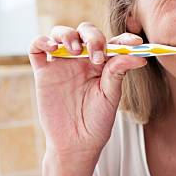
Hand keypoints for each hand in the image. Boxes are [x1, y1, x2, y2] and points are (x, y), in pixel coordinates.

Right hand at [29, 22, 146, 160]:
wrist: (76, 143)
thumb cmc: (97, 121)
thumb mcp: (111, 96)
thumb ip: (118, 72)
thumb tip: (138, 56)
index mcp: (103, 64)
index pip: (113, 43)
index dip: (124, 38)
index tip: (135, 42)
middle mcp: (83, 60)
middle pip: (86, 32)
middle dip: (93, 36)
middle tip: (97, 54)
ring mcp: (62, 64)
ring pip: (61, 34)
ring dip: (68, 35)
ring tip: (75, 51)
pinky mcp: (44, 72)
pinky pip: (36, 47)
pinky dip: (42, 41)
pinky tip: (53, 48)